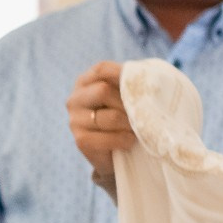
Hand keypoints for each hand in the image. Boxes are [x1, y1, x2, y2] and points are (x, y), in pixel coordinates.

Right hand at [66, 61, 134, 182]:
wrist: (117, 153)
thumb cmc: (125, 117)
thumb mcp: (127, 95)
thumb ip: (131, 82)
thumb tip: (147, 77)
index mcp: (85, 82)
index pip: (102, 69)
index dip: (123, 75)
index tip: (143, 86)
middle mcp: (75, 99)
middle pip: (103, 90)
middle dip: (128, 103)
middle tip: (142, 113)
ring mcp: (75, 121)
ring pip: (110, 116)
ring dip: (130, 124)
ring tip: (139, 129)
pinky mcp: (81, 140)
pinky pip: (108, 138)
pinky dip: (124, 140)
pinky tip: (130, 140)